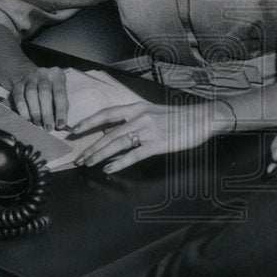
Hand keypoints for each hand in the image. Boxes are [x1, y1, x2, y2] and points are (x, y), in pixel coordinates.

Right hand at [8, 66, 67, 131]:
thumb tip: (59, 123)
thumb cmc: (52, 89)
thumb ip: (61, 106)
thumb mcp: (60, 94)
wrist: (35, 77)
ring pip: (31, 94)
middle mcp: (43, 74)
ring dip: (35, 111)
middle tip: (48, 127)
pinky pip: (19, 97)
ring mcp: (29, 78)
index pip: (60, 93)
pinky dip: (23, 110)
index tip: (60, 125)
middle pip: (44, 93)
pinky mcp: (18, 84)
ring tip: (38, 122)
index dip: (61, 111)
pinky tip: (27, 118)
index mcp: (57, 75)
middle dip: (47, 113)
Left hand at [71, 101, 215, 173]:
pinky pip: (134, 155)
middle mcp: (139, 117)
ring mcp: (148, 130)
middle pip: (108, 133)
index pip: (107, 113)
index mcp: (137, 108)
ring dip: (99, 154)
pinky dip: (119, 162)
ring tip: (88, 164)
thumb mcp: (154, 113)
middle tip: (78, 158)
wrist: (201, 118)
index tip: (74, 129)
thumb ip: (136, 120)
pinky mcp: (157, 144)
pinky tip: (109, 168)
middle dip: (90, 146)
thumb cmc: (179, 117)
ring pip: (117, 143)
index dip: (89, 121)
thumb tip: (118, 132)